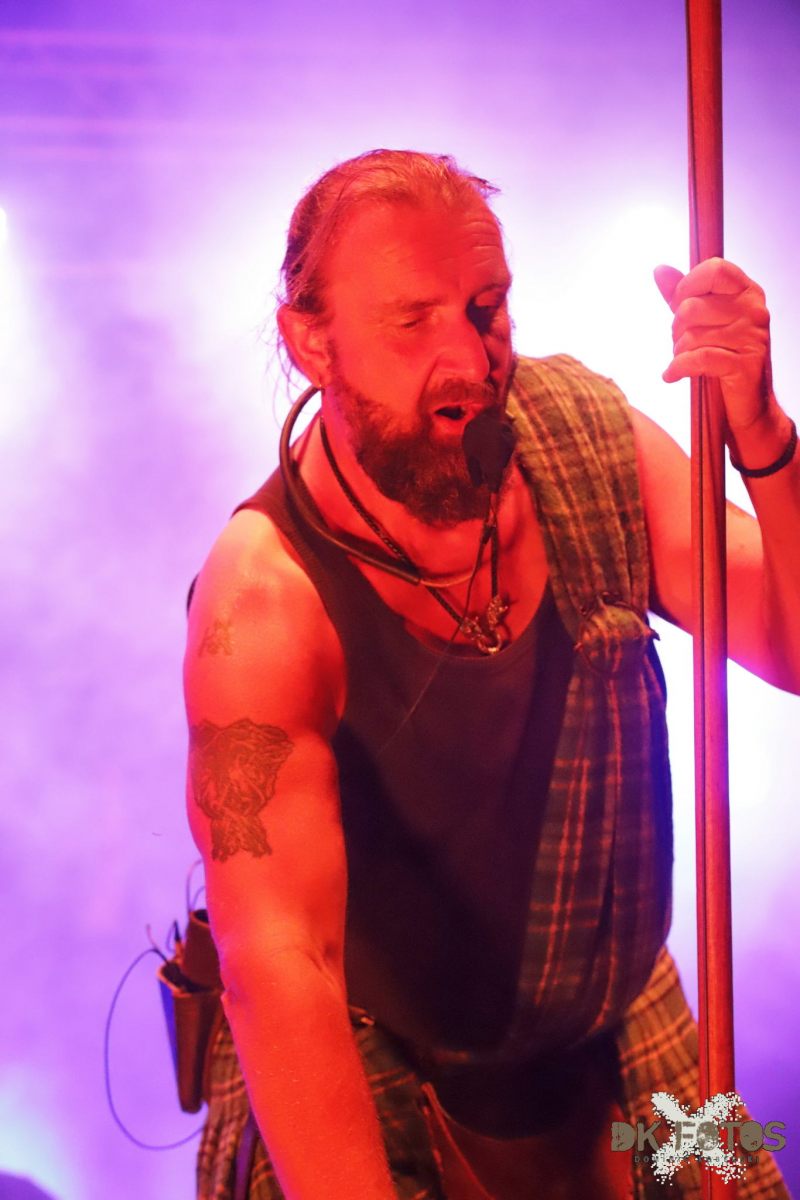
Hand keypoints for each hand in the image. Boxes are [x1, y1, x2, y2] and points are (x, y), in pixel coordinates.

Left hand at [653, 257, 773, 433]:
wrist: (750, 402)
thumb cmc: (725, 355)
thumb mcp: (704, 320)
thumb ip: (683, 294)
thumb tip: (659, 269)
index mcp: (747, 292)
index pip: (714, 269)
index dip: (686, 286)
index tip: (678, 304)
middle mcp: (754, 311)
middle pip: (692, 308)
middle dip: (676, 328)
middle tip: (680, 341)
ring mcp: (752, 338)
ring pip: (692, 336)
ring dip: (678, 351)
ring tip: (683, 358)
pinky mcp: (745, 366)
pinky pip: (697, 359)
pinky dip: (678, 369)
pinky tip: (671, 375)